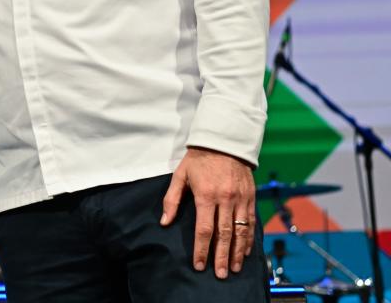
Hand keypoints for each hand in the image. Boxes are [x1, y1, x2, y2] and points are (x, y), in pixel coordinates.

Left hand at [160, 146, 255, 278]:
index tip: (199, 264)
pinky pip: (252, 222)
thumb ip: (172, 199)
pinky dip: (249, 238)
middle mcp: (225, 199)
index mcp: (206, 195)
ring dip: (238, 252)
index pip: (204, 229)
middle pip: (224, 234)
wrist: (224, 141)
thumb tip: (165, 222)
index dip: (202, 249)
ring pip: (241, 231)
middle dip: (222, 257)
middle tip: (221, 274)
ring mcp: (241, 199)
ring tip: (235, 268)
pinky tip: (247, 251)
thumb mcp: (180, 175)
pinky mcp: (251, 197)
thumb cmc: (198, 159)